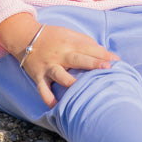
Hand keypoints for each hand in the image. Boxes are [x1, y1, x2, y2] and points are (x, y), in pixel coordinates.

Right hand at [0, 14, 117, 108]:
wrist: (24, 36)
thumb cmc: (53, 37)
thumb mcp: (69, 34)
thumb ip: (87, 43)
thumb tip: (108, 55)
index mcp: (69, 43)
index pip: (88, 48)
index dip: (103, 54)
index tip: (117, 62)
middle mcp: (60, 54)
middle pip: (78, 59)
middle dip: (93, 64)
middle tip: (108, 69)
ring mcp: (49, 66)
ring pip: (60, 76)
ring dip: (71, 83)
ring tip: (82, 91)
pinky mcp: (39, 77)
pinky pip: (43, 90)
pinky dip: (49, 99)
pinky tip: (58, 107)